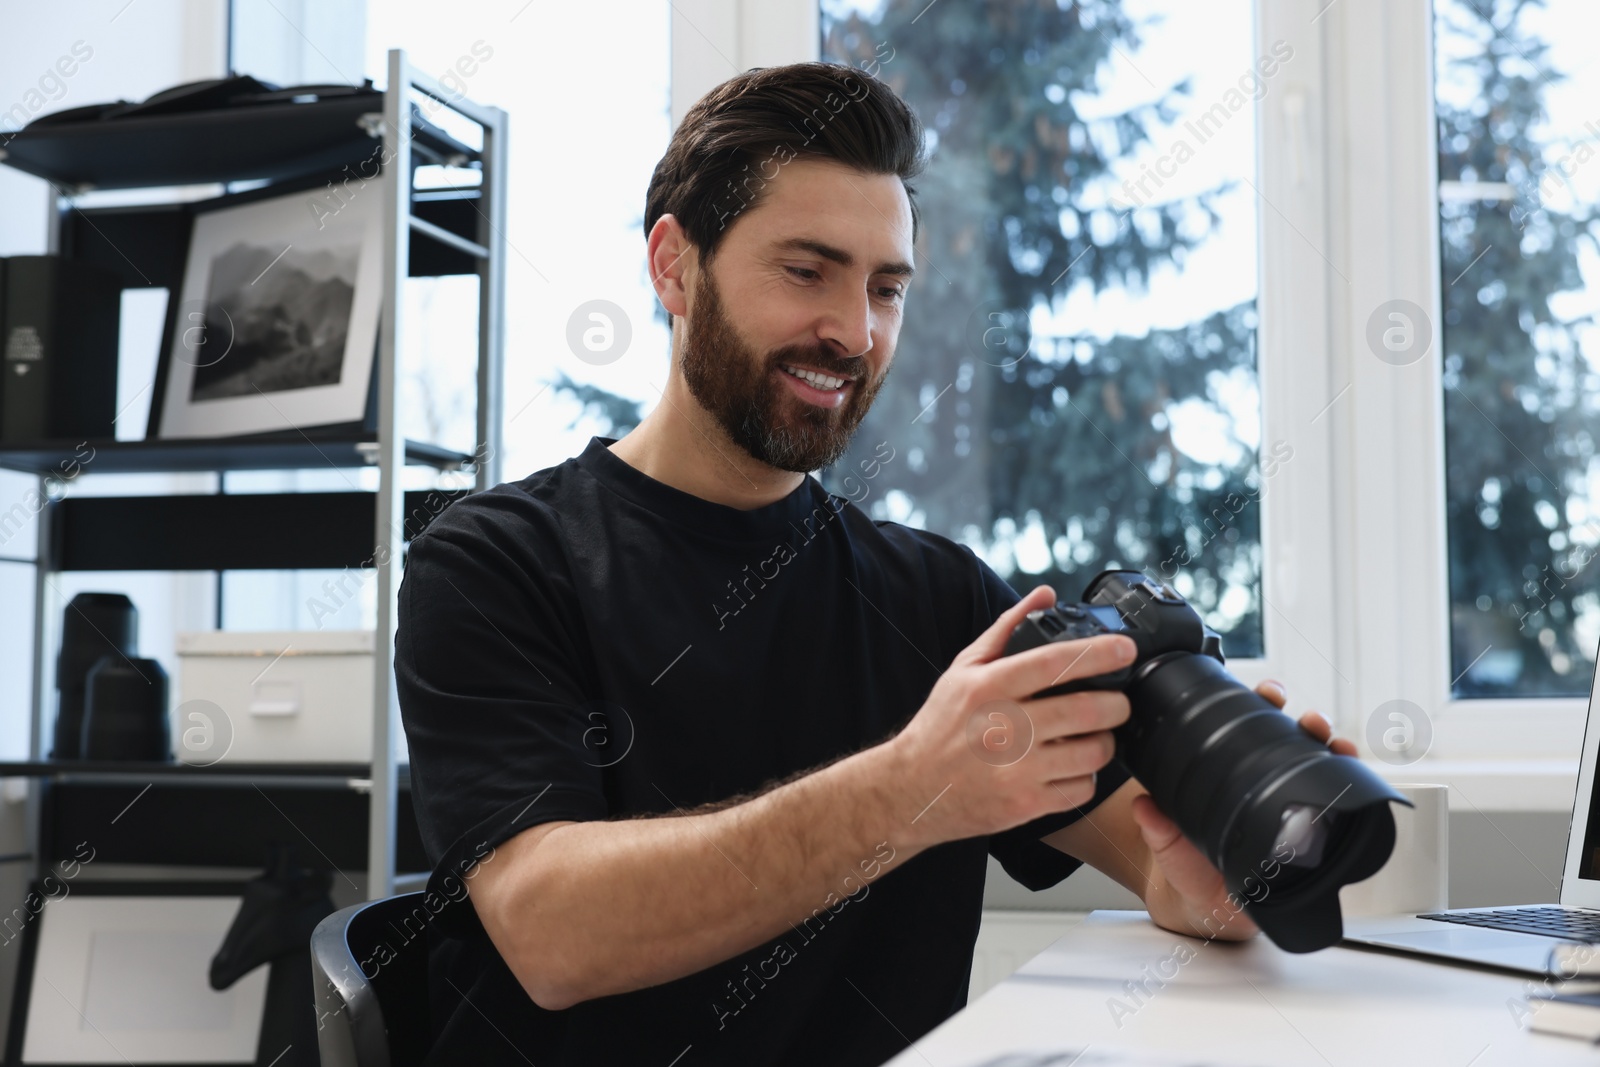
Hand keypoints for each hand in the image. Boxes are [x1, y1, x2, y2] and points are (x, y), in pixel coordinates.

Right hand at [887, 585, 1135, 846]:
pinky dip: (1087, 777)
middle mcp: (1004, 728)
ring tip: (1096, 735)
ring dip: (1106, 742)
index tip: (1125, 649)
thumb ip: (1007, 629)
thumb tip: (1045, 595)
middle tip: (1118, 701)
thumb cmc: (942, 726)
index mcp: (989, 687)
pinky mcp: (1025, 804)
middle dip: (1117, 703)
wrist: (912, 789)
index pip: (1055, 663)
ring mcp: (1017, 770)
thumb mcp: (964, 669)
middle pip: (1087, 710)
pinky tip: (1073, 767)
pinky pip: (1081, 789)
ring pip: (1093, 753)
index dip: (1099, 653)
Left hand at [1129, 679, 1354, 939]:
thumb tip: (1144, 806)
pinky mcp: (1309, 836)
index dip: (1261, 704)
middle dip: (1308, 721)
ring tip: (1337, 744)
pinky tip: (1354, 777)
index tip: (1269, 693)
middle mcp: (1263, 782)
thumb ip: (1157, 826)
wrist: (1204, 906)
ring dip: (1333, 750)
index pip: (1248, 728)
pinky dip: (1347, 788)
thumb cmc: (1187, 864)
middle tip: (1311, 719)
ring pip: (1319, 768)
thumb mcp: (1167, 843)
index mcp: (1228, 772)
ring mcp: (1289, 806)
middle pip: (1293, 741)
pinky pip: (1334, 808)